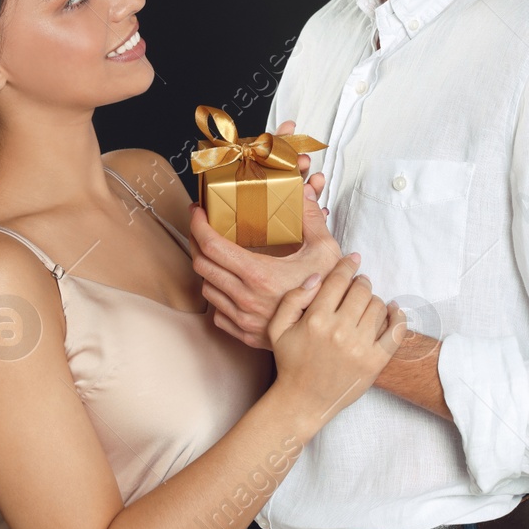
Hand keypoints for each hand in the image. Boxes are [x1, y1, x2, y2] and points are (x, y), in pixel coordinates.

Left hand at [189, 122, 343, 350]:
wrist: (332, 338)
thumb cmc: (329, 295)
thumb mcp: (325, 251)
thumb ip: (311, 218)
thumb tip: (303, 190)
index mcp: (258, 274)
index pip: (211, 245)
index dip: (198, 224)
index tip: (198, 211)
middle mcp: (244, 298)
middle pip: (201, 264)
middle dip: (196, 241)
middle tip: (203, 227)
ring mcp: (242, 319)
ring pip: (205, 288)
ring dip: (207, 269)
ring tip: (217, 255)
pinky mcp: (244, 334)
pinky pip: (216, 312)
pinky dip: (218, 295)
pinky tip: (229, 284)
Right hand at [267, 252, 405, 427]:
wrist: (304, 401)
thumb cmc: (290, 362)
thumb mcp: (278, 328)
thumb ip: (293, 298)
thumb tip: (317, 278)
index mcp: (315, 320)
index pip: (338, 280)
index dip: (347, 265)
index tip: (353, 259)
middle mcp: (339, 331)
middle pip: (361, 290)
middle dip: (361, 283)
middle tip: (359, 285)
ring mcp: (359, 347)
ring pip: (378, 307)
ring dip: (375, 300)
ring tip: (367, 305)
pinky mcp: (375, 362)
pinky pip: (396, 332)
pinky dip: (398, 317)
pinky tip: (394, 311)